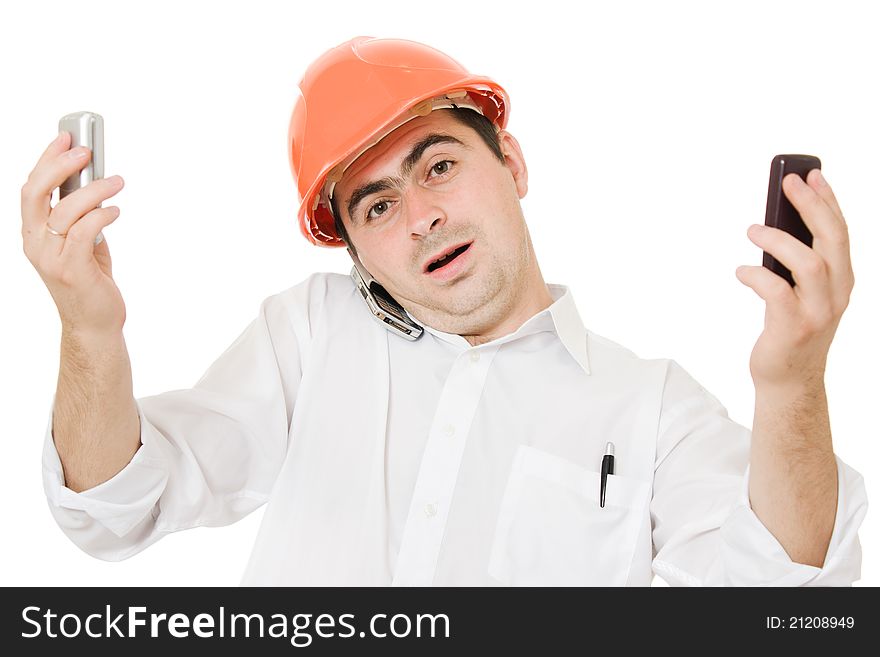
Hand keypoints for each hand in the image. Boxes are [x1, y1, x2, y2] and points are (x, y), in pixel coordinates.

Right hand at [21, 131, 127, 335]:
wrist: (94, 324)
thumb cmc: (91, 281)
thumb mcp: (82, 243)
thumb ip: (82, 216)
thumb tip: (95, 182)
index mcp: (33, 233)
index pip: (31, 188)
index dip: (46, 158)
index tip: (65, 136)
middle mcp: (35, 243)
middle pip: (36, 192)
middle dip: (60, 164)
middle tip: (87, 151)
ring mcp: (51, 257)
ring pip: (66, 209)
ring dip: (94, 189)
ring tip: (117, 181)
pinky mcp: (72, 269)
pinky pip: (85, 231)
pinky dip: (102, 215)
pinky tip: (116, 210)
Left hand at [735, 169, 853, 389]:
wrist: (789, 380)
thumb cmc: (790, 328)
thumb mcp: (801, 291)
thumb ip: (796, 263)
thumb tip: (775, 224)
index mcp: (842, 280)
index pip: (841, 232)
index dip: (828, 201)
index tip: (812, 174)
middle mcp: (837, 293)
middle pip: (832, 240)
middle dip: (812, 206)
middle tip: (787, 183)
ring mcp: (819, 312)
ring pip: (810, 264)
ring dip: (780, 241)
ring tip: (753, 229)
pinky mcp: (794, 328)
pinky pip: (777, 293)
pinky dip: (757, 276)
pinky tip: (742, 271)